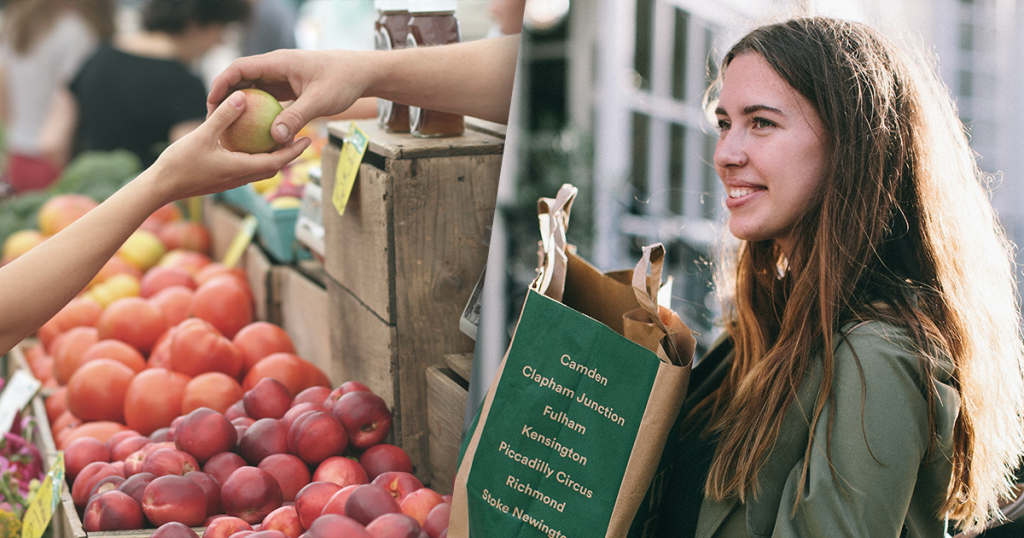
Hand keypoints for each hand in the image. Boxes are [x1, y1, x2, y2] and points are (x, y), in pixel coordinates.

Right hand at [154, 89, 311, 203]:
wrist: (159, 188)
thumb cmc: (179, 163)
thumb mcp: (202, 135)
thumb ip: (223, 116)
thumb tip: (242, 96)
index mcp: (241, 169)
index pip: (277, 161)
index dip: (294, 151)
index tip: (308, 139)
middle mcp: (240, 178)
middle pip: (273, 167)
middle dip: (289, 154)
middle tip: (300, 137)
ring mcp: (230, 180)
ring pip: (259, 169)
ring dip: (272, 157)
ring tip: (279, 139)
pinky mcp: (221, 179)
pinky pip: (245, 168)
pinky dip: (254, 157)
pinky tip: (248, 143)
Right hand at [207, 49, 371, 145]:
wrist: (362, 73)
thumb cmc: (343, 81)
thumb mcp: (320, 101)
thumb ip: (297, 117)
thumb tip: (275, 138)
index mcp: (278, 62)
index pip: (239, 68)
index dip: (221, 84)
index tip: (211, 104)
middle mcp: (276, 68)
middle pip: (242, 79)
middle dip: (226, 98)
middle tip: (214, 121)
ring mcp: (282, 78)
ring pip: (254, 90)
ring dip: (241, 107)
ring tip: (229, 128)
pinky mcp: (289, 88)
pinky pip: (267, 99)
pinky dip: (259, 113)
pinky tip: (254, 133)